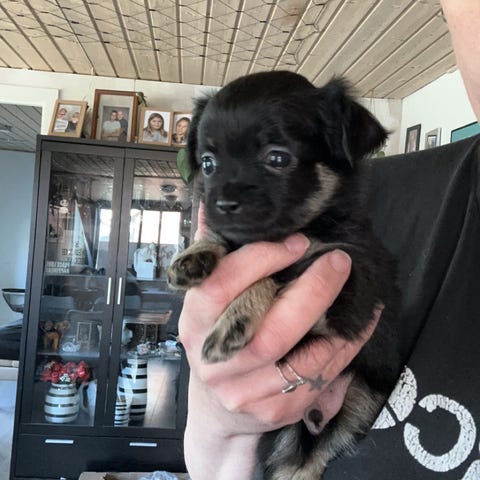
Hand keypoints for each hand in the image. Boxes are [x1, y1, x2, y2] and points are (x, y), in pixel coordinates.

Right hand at [179, 225, 379, 477]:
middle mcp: (214, 360)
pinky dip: (342, 353)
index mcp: (195, 322)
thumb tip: (212, 203)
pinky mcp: (270, 411)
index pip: (220, 286)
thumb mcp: (207, 298)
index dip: (260, 260)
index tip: (297, 241)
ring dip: (339, 327)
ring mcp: (242, 391)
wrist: (218, 408)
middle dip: (312, 293)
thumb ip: (213, 253)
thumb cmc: (217, 336)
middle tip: (340, 262)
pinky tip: (355, 330)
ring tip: (362, 296)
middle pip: (267, 332)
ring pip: (299, 362)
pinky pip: (316, 382)